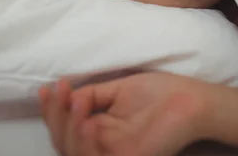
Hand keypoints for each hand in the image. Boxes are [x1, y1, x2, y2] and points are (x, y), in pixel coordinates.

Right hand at [39, 72, 213, 155]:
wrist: (190, 100)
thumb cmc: (159, 93)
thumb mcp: (117, 90)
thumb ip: (92, 96)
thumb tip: (69, 96)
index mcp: (101, 133)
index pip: (66, 131)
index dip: (52, 112)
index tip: (47, 88)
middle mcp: (104, 149)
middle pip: (64, 144)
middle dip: (56, 117)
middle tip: (60, 90)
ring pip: (74, 153)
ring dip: (68, 128)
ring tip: (75, 101)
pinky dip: (85, 142)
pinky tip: (86, 120)